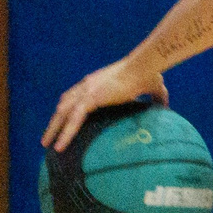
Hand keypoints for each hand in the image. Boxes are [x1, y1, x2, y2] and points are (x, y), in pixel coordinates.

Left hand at [43, 58, 166, 150]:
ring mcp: (87, 91)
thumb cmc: (149, 74)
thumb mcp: (153, 87)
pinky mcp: (91, 98)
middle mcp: (87, 85)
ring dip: (53, 128)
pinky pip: (73, 119)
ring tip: (47, 144)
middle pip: (64, 104)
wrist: (145, 66)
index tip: (63, 120)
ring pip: (62, 113)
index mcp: (97, 82)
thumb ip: (156, 97)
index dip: (68, 108)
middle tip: (47, 136)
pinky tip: (59, 146)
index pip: (75, 95)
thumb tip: (165, 107)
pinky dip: (65, 133)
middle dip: (55, 120)